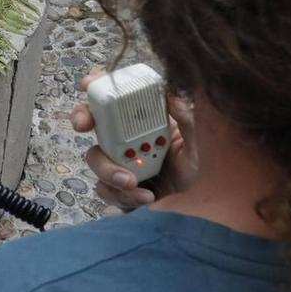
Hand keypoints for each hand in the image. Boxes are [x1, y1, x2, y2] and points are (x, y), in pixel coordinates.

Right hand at [68, 69, 196, 209]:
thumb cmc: (208, 170)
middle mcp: (130, 139)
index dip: (99, 84)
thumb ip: (188, 118)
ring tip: (132, 181)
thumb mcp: (203, 140)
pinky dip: (122, 195)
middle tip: (83, 125)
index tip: (88, 84)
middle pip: (95, 121)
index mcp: (147, 121)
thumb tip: (171, 94)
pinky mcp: (123, 191)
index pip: (118, 95)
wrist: (209, 208)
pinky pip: (107, 191)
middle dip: (82, 117)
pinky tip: (145, 196)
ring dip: (108, 169)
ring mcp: (123, 165)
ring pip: (96, 160)